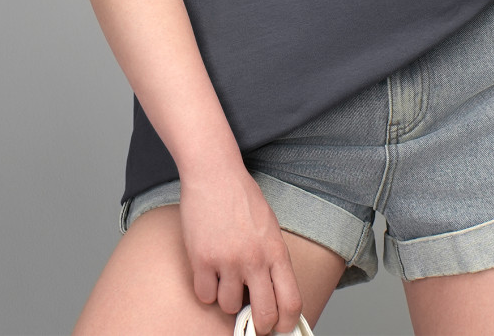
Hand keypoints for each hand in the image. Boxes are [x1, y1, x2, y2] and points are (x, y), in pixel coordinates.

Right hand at [179, 164, 303, 335]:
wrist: (214, 173)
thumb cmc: (242, 197)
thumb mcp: (269, 227)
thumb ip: (272, 258)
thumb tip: (274, 292)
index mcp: (276, 251)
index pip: (291, 302)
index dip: (286, 323)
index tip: (279, 326)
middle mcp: (254, 260)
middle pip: (263, 316)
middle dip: (258, 325)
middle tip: (251, 319)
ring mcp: (227, 261)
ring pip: (228, 306)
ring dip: (226, 298)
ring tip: (224, 276)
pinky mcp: (201, 259)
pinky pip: (204, 295)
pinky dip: (205, 288)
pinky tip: (208, 270)